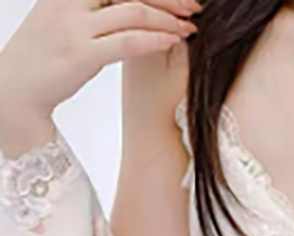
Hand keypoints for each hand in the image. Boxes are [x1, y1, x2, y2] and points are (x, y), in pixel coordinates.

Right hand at [0, 0, 199, 121]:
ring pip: (133, 12)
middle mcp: (69, 0)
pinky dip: (155, 39)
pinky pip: (127, 41)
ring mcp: (74, 26)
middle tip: (194, 8)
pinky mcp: (81, 53)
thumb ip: (95, 7)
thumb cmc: (46, 55)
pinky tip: (173, 41)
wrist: (15, 86)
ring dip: (168, 19)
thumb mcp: (66, 17)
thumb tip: (137, 7)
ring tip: (188, 29)